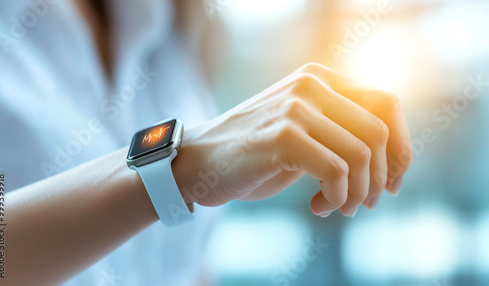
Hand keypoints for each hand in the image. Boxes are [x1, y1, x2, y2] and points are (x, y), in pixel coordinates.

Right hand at [172, 63, 411, 216]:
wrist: (197, 161)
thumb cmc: (254, 153)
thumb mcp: (303, 131)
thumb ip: (341, 131)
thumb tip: (396, 163)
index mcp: (319, 78)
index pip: (387, 104)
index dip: (400, 148)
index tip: (392, 183)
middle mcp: (311, 85)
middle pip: (379, 132)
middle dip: (381, 178)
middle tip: (363, 203)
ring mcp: (295, 108)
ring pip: (362, 155)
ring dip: (358, 193)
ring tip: (338, 208)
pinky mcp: (282, 137)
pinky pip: (337, 172)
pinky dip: (337, 197)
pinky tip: (318, 206)